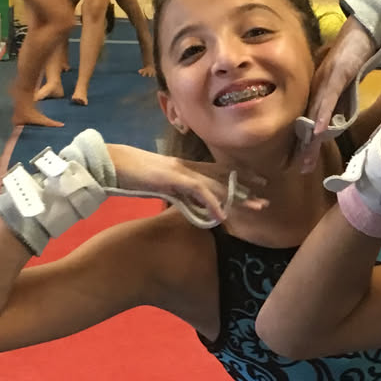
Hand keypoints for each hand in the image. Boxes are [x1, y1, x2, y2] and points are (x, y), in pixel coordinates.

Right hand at [108, 144, 262, 225]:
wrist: (113, 164)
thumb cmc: (131, 174)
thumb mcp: (159, 185)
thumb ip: (177, 192)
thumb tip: (190, 203)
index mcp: (185, 167)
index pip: (217, 171)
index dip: (238, 176)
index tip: (257, 183)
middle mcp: (188, 166)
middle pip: (223, 176)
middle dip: (246, 186)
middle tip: (267, 195)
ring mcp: (182, 171)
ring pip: (217, 183)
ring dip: (239, 196)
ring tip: (257, 206)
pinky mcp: (172, 178)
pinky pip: (197, 191)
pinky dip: (212, 202)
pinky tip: (223, 216)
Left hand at [295, 17, 378, 170]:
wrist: (362, 30)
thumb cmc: (353, 54)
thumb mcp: (344, 82)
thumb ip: (338, 99)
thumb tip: (335, 119)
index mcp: (317, 92)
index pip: (309, 121)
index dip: (304, 143)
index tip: (300, 164)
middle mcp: (317, 88)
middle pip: (308, 122)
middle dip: (305, 148)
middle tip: (300, 169)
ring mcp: (325, 82)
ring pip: (315, 114)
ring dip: (310, 138)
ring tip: (305, 158)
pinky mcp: (337, 74)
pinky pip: (329, 98)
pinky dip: (324, 115)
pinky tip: (320, 130)